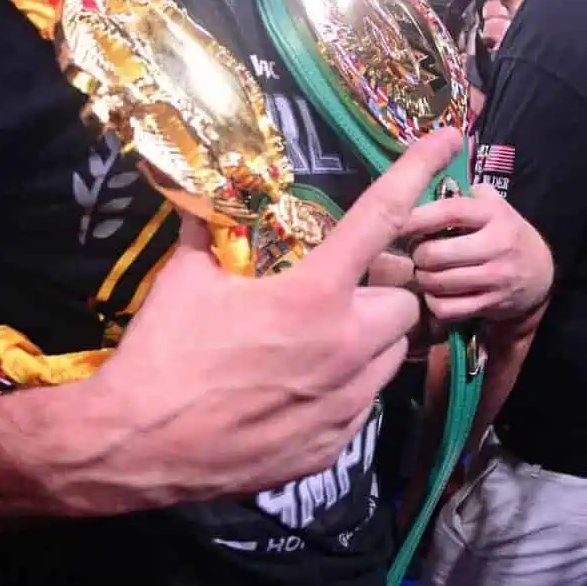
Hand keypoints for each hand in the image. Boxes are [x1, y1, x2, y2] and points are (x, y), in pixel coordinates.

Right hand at [93, 130, 461, 503]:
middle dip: (384, 292)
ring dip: (369, 340)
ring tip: (319, 341)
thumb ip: (210, 234)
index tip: (447, 139)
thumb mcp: (185, 279)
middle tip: (340, 293)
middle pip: (406, 304)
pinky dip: (343, 388)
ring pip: (390, 357)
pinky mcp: (333, 445)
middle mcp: (346, 347)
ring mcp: (345, 403)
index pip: (381, 217)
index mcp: (314, 294)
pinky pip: (361, 404)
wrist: (139, 445)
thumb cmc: (164, 352)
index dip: (416, 171)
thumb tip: (207, 200)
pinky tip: (298, 387)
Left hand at [402, 182, 553, 322]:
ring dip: (423, 278)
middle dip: (418, 253)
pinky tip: (436, 293)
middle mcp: (497, 245)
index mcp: (494, 214)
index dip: (418, 217)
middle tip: (416, 251)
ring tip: (424, 271)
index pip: (450, 212)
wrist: (541, 274)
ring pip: (439, 282)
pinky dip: (434, 302)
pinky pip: (448, 308)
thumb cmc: (505, 233)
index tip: (396, 221)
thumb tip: (431, 176)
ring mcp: (496, 278)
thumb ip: (467, 192)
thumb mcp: (495, 206)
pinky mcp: (491, 305)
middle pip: (436, 253)